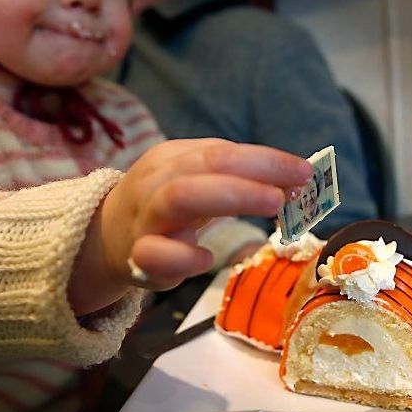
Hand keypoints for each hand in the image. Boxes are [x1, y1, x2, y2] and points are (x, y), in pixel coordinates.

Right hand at [69, 139, 311, 314]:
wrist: (107, 237)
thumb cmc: (166, 207)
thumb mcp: (196, 183)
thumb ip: (238, 178)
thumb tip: (295, 180)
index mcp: (174, 158)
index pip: (222, 152)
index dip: (266, 160)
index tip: (304, 172)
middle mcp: (158, 181)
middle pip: (202, 167)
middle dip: (251, 175)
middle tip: (289, 191)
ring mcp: (145, 217)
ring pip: (177, 198)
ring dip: (229, 198)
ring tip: (271, 206)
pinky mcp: (137, 257)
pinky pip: (154, 253)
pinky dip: (183, 256)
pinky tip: (207, 259)